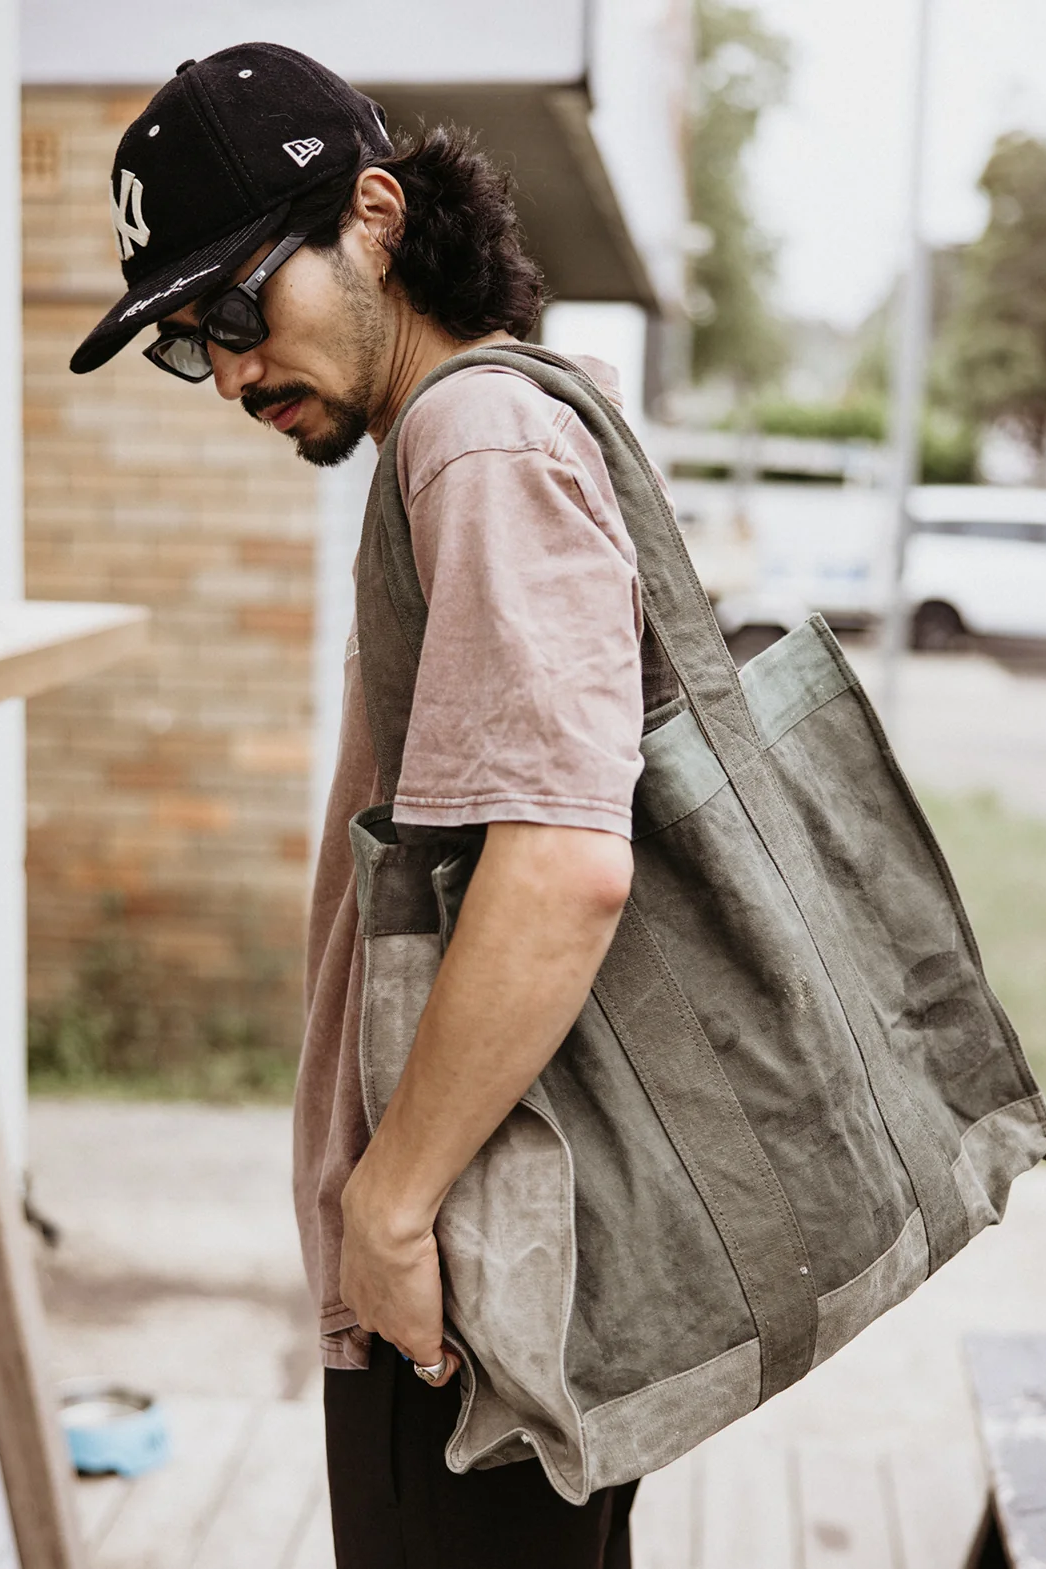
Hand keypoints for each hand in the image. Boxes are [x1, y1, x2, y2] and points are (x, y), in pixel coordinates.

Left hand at [339, 1165, 459, 1387]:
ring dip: (426, 1338)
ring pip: (408, 1341)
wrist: (384, 1221)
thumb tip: (394, 1218)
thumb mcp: (371, 1220)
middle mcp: (366, 1310)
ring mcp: (390, 1326)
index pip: (375, 1309)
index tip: (413, 1298)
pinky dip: (444, 1366)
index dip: (395, 1307)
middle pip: (389, 1329)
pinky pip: (433, 1366)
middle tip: (432, 1307)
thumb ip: (380, 1227)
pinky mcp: (417, 1338)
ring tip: (444, 1325)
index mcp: (355, 1286)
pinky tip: (455, 1360)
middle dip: (408, 1323)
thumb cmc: (380, 1210)